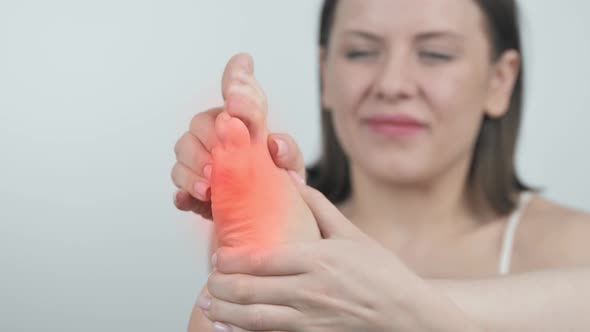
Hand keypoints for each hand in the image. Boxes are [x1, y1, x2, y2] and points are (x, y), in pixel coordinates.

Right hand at [171, 54, 306, 218]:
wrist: (265, 228)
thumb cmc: (278, 192)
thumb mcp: (292, 173)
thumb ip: (288, 154)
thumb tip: (274, 143)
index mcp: (245, 125)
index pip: (239, 92)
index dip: (238, 78)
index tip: (243, 64)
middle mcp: (219, 137)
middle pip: (201, 122)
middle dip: (209, 138)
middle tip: (223, 159)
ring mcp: (202, 164)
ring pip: (183, 151)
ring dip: (194, 167)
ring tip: (211, 187)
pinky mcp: (192, 194)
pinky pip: (178, 186)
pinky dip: (183, 192)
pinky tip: (192, 198)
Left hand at [201, 178, 475, 331]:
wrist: (409, 316)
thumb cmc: (384, 276)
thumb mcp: (353, 235)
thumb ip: (319, 208)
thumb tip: (293, 180)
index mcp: (316, 259)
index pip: (259, 259)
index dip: (231, 261)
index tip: (218, 259)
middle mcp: (308, 290)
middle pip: (249, 290)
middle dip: (220, 288)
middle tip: (209, 285)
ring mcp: (310, 319)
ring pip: (253, 318)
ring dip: (225, 314)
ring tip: (210, 308)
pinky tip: (232, 331)